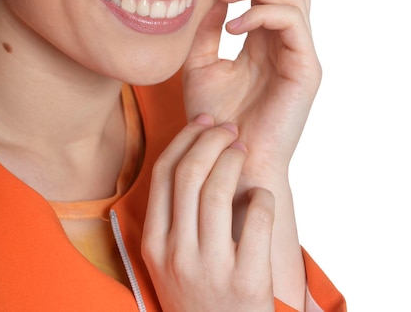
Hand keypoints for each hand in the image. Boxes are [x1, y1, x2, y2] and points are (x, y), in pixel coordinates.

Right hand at [142, 116, 274, 311]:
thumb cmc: (201, 298)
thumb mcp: (171, 262)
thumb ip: (176, 218)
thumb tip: (195, 157)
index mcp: (155, 245)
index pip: (163, 174)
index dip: (185, 139)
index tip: (203, 121)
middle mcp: (177, 254)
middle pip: (188, 174)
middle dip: (211, 139)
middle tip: (229, 128)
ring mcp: (211, 268)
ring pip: (218, 190)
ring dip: (233, 159)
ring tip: (243, 150)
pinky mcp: (247, 280)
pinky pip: (256, 217)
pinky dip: (261, 195)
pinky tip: (261, 194)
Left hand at [183, 0, 321, 187]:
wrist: (225, 161)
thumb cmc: (212, 120)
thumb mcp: (199, 64)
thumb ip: (207, 29)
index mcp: (265, 38)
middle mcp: (286, 41)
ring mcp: (299, 53)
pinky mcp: (306, 68)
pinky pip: (293, 21)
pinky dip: (262, 13)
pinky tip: (233, 28)